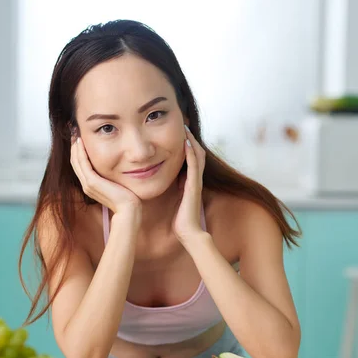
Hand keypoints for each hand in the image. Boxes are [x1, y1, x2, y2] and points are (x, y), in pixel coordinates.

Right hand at [70, 136, 140, 214]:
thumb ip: (112, 174)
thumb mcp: (117, 181)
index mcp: (91, 184)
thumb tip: (117, 162)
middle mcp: (86, 184)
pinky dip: (80, 152)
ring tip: (76, 133)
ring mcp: (88, 184)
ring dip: (75, 146)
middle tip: (74, 130)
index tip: (79, 136)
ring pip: (76, 161)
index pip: (80, 164)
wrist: (129, 208)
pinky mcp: (92, 183)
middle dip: (74, 145)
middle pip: (75, 161)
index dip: (78, 150)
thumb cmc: (127, 196)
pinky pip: (82, 164)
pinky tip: (80, 141)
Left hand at [173, 126, 206, 245]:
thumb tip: (159, 182)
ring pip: (197, 156)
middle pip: (196, 153)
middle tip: (183, 124)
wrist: (188, 234)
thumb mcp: (173, 201)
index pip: (190, 158)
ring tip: (185, 127)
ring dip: (192, 141)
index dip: (186, 145)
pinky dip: (191, 153)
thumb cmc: (180, 221)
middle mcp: (195, 179)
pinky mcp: (194, 186)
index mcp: (190, 182)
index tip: (178, 132)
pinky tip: (186, 142)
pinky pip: (194, 166)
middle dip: (190, 138)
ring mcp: (196, 182)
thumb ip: (171, 191)